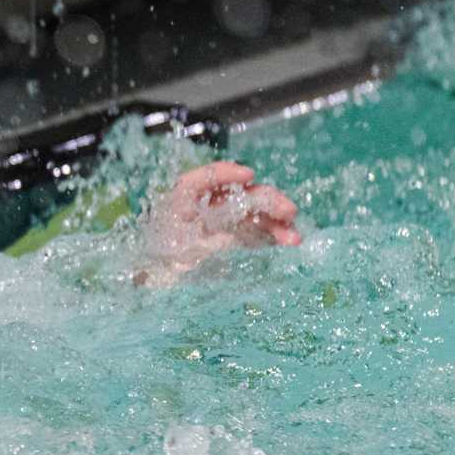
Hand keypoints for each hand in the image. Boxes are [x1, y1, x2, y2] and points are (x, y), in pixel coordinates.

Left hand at [142, 161, 301, 276]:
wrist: (159, 281)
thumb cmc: (161, 260)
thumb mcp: (171, 243)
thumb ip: (196, 235)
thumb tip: (222, 232)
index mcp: (187, 198)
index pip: (206, 177)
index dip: (227, 173)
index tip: (249, 176)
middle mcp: (208, 203)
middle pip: (242, 194)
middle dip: (268, 200)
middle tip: (289, 212)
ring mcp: (224, 218)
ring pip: (255, 213)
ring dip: (276, 222)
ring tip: (294, 237)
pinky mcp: (234, 234)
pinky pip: (256, 230)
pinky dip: (273, 235)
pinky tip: (289, 241)